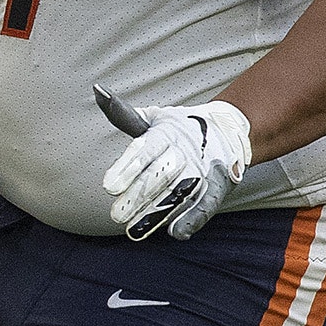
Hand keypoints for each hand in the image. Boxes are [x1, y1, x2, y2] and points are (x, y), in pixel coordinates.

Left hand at [96, 87, 252, 241]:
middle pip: (160, 175)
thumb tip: (97, 92)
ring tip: (134, 230)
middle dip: (138, 195)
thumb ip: (125, 115)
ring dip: (158, 213)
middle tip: (115, 215)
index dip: (127, 169)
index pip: (144, 151)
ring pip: (179, 193)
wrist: (228, 131)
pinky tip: (176, 232)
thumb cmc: (178, 128)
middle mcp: (185, 152)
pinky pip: (206, 204)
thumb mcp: (154, 118)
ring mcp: (203, 170)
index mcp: (167, 134)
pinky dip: (192, 218)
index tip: (108, 188)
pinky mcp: (218, 186)